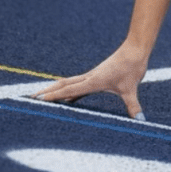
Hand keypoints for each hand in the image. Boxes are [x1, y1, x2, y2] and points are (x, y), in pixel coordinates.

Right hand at [33, 42, 148, 119]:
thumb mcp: (132, 88)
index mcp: (93, 81)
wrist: (135, 49)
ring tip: (42, 97)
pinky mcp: (97, 75)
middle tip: (31, 98)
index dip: (54, 96)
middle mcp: (89, 78)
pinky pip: (79, 85)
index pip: (69, 90)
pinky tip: (68, 99)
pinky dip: (70, 91)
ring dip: (56, 90)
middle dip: (47, 92)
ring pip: (69, 83)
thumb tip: (139, 121)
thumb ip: (133, 106)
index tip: (38, 99)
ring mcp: (92, 76)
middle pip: (63, 85)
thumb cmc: (132, 66)